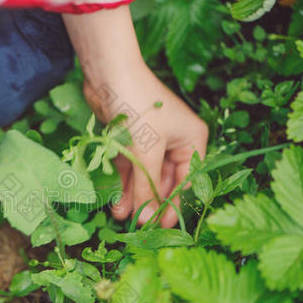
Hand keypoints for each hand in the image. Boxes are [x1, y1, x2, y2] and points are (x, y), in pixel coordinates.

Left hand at [85, 67, 207, 227]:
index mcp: (192, 141)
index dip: (174, 205)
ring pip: (145, 177)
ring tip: (120, 217)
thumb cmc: (138, 108)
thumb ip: (147, 188)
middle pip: (164, 181)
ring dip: (134, 196)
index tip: (162, 227)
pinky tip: (117, 203)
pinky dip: (124, 184)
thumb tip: (146, 220)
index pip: (187, 181)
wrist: (109, 75)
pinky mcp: (131, 141)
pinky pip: (131, 168)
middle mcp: (175, 142)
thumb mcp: (147, 152)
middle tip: (137, 226)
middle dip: (149, 202)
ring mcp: (152, 142)